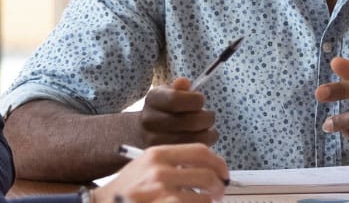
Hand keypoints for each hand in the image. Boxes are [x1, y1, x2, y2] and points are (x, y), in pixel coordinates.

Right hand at [92, 144, 228, 202]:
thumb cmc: (125, 190)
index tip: (223, 172)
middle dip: (219, 187)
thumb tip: (208, 170)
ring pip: (204, 199)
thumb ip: (173, 164)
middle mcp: (160, 172)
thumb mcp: (145, 166)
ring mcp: (162, 194)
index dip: (218, 163)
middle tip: (218, 192)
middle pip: (207, 175)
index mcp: (157, 154)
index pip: (200, 151)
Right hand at [141, 77, 218, 146]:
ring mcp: (154, 140)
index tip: (201, 101)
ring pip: (194, 139)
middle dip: (207, 118)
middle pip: (189, 121)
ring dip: (208, 133)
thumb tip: (184, 82)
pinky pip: (191, 151)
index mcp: (153, 98)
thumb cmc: (165, 109)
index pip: (176, 99)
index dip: (195, 100)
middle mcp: (149, 120)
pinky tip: (202, 139)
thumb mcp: (169, 93)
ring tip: (208, 129)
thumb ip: (179, 89)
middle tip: (210, 116)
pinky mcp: (164, 155)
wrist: (144, 132)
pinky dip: (203, 145)